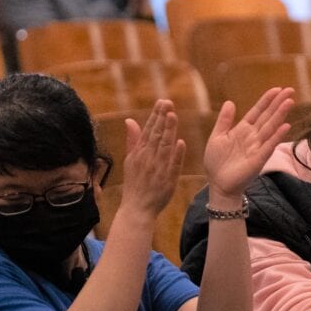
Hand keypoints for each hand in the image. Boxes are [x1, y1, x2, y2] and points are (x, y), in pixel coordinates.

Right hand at [120, 100, 186, 218]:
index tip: (161, 102)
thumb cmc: (134, 184)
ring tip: (173, 116)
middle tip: (168, 102)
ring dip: (169, 131)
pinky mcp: (168, 180)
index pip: (148, 130)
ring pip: (165, 147)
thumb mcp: (130, 160)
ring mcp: (158, 169)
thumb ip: (132, 140)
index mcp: (139, 153)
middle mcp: (148, 159)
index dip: (155, 116)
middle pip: (156, 135)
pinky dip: (177, 154)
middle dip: (162, 118)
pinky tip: (181, 142)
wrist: (137, 209)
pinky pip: (173, 165)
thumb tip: (129, 120)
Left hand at [203, 88, 293, 200]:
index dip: (266, 100)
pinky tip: (286, 126)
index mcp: (242, 130)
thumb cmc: (217, 162)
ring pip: (271, 127)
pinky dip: (277, 136)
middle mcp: (253, 136)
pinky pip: (269, 145)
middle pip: (268, 116)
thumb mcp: (217, 137)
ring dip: (280, 115)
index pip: (257, 111)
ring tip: (289, 102)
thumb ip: (224, 120)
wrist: (218, 184)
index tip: (276, 89)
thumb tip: (230, 102)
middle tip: (290, 90)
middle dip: (278, 103)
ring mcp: (257, 147)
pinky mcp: (258, 159)